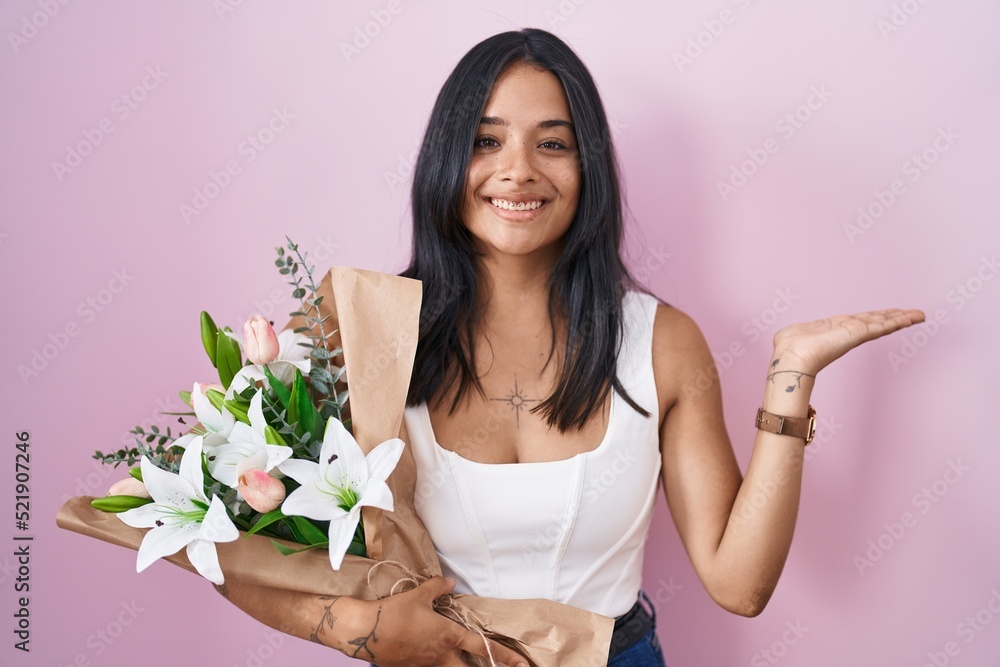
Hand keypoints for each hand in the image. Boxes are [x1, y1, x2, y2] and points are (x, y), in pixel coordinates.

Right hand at [350, 576, 528, 666]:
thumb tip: (450, 582)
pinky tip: (431, 655)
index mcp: (449, 637)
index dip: (506, 657)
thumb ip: (438, 588)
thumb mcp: (418, 595)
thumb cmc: (394, 613)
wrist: (364, 632)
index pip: (484, 649)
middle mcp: (442, 656)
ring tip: (463, 660)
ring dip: (460, 666)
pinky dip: (438, 663)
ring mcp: (427, 665)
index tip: (522, 665)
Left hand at [771, 308, 925, 374]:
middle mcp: (848, 330)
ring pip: (882, 323)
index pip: (860, 321)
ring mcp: (854, 333)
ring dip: (901, 319)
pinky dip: (897, 322)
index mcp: (834, 328)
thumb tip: (785, 338)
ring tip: (918, 315)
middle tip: (913, 314)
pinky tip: (910, 318)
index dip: (875, 317)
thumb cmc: (788, 347)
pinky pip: (882, 326)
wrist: (793, 357)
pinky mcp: (858, 334)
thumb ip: (796, 334)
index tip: (888, 314)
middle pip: (876, 321)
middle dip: (894, 317)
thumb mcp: (792, 334)